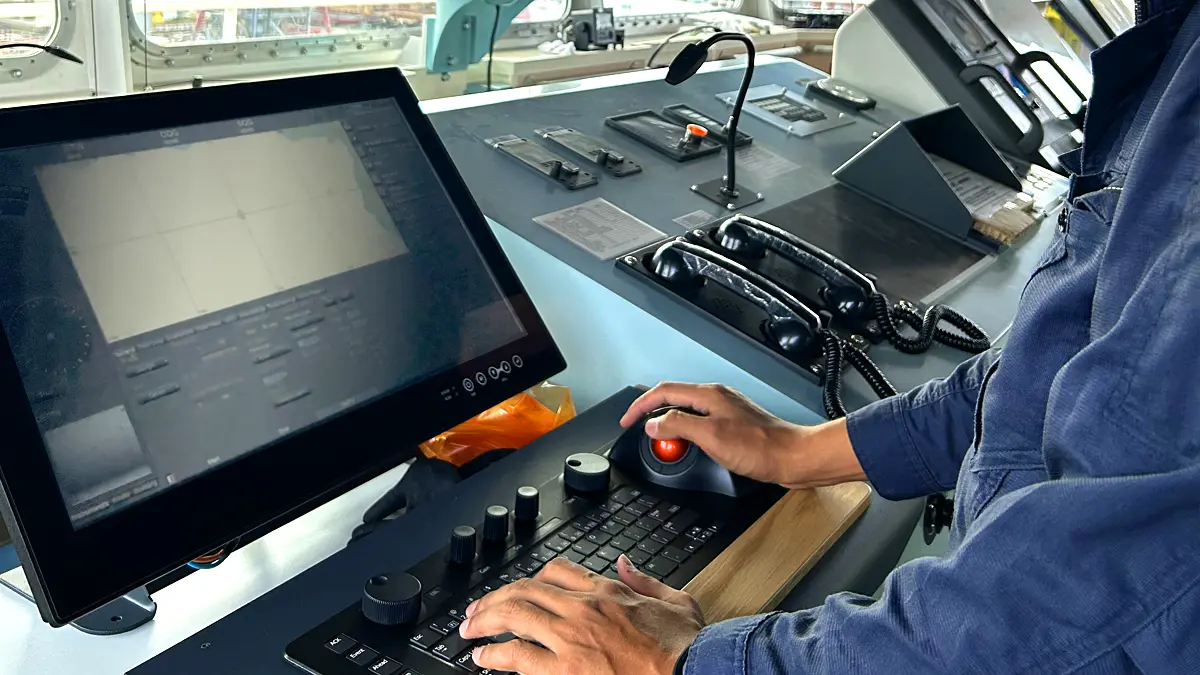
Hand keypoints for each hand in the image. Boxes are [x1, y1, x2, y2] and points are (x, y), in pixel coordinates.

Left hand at [460, 556, 703, 674]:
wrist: (693, 672)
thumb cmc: (686, 647)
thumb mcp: (675, 599)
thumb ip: (644, 580)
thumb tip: (624, 565)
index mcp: (608, 592)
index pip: (558, 570)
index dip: (532, 577)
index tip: (521, 587)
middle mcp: (583, 610)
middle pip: (525, 590)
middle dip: (494, 598)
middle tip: (476, 609)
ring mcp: (571, 639)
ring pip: (515, 616)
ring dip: (485, 620)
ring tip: (469, 630)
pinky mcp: (565, 671)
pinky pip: (518, 656)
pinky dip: (495, 654)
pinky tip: (484, 657)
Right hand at [620, 382, 864, 488]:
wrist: (793, 457)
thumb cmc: (760, 447)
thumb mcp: (711, 436)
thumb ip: (679, 426)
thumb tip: (654, 424)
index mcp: (709, 395)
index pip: (664, 391)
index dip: (640, 406)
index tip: (627, 421)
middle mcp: (717, 398)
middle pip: (674, 398)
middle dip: (652, 413)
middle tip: (640, 431)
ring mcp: (726, 411)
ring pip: (686, 411)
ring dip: (669, 424)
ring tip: (662, 441)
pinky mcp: (733, 425)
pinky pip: (700, 423)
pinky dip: (686, 433)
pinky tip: (689, 446)